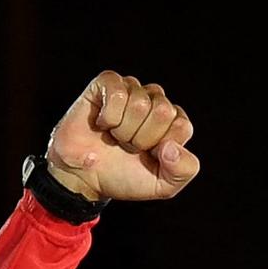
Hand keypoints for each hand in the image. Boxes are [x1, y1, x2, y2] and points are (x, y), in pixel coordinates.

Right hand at [43, 71, 200, 204]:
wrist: (84, 177)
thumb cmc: (123, 176)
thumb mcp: (162, 186)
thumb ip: (183, 171)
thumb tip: (171, 147)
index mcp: (173, 122)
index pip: (182, 126)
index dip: (162, 148)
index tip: (148, 156)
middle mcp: (155, 101)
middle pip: (163, 111)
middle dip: (142, 138)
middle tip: (128, 146)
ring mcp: (132, 89)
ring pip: (139, 103)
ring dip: (123, 130)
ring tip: (115, 136)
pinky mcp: (108, 83)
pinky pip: (118, 93)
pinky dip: (109, 116)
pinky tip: (102, 123)